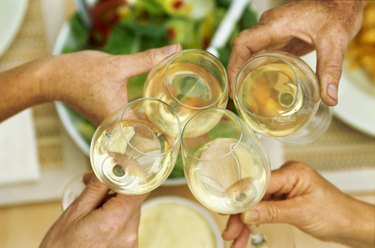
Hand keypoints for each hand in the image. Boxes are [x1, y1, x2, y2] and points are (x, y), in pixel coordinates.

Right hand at [40, 174, 147, 247]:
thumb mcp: (74, 212)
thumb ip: (97, 188)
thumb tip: (112, 167)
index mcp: (114, 223)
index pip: (140, 190)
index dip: (134, 174)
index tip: (124, 166)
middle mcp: (128, 235)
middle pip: (133, 200)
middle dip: (116, 190)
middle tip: (94, 187)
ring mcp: (130, 245)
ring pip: (130, 211)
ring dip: (115, 204)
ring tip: (92, 209)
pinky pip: (128, 225)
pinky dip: (116, 218)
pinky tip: (98, 222)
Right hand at [41, 44, 180, 124]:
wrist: (54, 76)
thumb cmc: (81, 73)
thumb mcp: (119, 65)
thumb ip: (148, 59)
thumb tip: (175, 49)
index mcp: (120, 119)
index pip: (150, 134)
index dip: (168, 136)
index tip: (183, 136)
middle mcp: (115, 127)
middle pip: (145, 136)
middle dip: (164, 133)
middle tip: (184, 129)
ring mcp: (110, 125)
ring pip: (136, 130)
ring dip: (153, 126)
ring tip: (174, 121)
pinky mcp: (107, 118)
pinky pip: (128, 122)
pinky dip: (141, 118)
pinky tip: (153, 111)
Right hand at [222, 161, 374, 247]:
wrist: (350, 224)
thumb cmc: (335, 213)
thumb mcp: (301, 213)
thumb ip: (272, 212)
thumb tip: (247, 213)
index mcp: (291, 172)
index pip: (259, 182)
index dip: (240, 196)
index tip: (225, 208)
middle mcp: (285, 177)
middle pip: (254, 194)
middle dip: (241, 215)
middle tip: (230, 231)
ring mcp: (284, 188)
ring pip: (257, 204)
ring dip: (245, 222)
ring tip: (236, 239)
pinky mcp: (284, 198)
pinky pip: (264, 208)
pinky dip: (256, 221)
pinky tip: (246, 232)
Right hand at [228, 0, 364, 105]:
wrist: (343, 1)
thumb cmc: (337, 12)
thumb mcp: (334, 42)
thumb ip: (330, 69)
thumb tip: (328, 98)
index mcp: (276, 24)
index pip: (244, 43)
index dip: (234, 64)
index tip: (232, 85)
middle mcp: (270, 27)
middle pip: (244, 50)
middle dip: (237, 72)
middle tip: (236, 96)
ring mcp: (275, 32)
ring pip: (252, 52)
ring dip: (247, 71)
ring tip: (245, 93)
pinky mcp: (282, 38)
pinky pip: (264, 53)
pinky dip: (259, 68)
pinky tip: (262, 82)